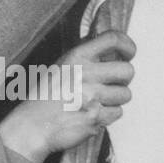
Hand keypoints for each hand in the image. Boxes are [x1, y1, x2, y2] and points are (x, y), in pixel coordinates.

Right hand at [0, 30, 133, 162]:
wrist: (34, 124)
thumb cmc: (47, 95)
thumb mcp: (62, 66)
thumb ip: (86, 57)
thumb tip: (114, 51)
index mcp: (76, 56)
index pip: (113, 39)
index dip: (128, 45)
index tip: (129, 53)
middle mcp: (85, 73)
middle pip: (128, 70)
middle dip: (124, 79)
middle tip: (113, 83)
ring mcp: (91, 96)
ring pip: (126, 94)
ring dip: (115, 99)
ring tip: (97, 101)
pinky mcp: (96, 117)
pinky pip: (118, 113)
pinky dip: (108, 115)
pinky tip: (93, 113)